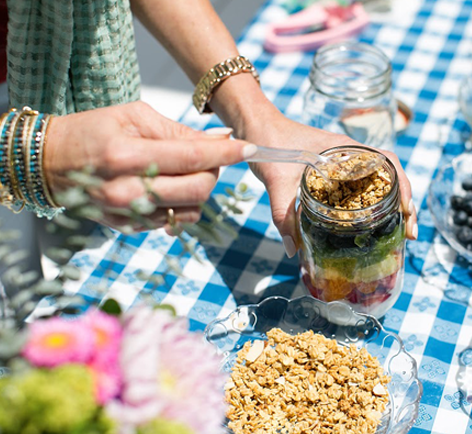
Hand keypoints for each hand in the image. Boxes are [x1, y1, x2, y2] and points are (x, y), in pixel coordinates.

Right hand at [44, 101, 249, 232]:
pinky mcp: (127, 228)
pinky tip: (168, 187)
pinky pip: (173, 221)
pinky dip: (182, 205)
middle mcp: (126, 190)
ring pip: (191, 210)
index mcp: (127, 155)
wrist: (49, 162)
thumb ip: (179, 132)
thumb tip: (221, 138)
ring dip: (200, 190)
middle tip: (208, 155)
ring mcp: (126, 213)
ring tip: (184, 171)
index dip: (226, 152)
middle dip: (214, 171)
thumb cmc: (92, 131)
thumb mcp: (134, 117)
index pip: (192, 157)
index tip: (249, 147)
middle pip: (198, 189)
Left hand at [243, 115, 416, 257]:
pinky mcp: (334, 174)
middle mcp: (351, 155)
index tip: (406, 209)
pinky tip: (372, 224)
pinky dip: (373, 205)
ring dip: (392, 206)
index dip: (402, 185)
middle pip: (390, 176)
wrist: (255, 128)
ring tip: (400, 231)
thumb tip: (294, 249)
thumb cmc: (268, 143)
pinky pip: (362, 189)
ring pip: (379, 184)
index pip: (388, 161)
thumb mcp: (277, 180)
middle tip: (409, 231)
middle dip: (405, 203)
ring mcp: (344, 164)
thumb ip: (283, 214)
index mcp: (345, 149)